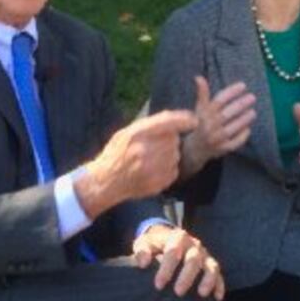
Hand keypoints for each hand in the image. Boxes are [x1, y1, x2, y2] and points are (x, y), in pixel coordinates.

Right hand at [76, 110, 196, 218]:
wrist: (106, 181)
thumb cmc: (116, 153)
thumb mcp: (125, 132)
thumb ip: (148, 124)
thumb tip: (175, 118)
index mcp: (136, 134)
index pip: (167, 122)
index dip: (183, 119)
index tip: (193, 120)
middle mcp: (144, 151)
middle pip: (174, 139)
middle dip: (169, 140)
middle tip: (154, 146)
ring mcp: (152, 169)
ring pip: (175, 155)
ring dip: (169, 155)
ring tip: (152, 159)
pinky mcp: (158, 182)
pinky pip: (174, 170)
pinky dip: (168, 169)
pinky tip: (153, 170)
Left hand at [133, 224, 224, 299]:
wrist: (166, 239)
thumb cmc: (154, 245)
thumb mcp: (144, 243)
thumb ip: (142, 250)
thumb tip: (142, 263)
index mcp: (177, 237)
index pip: (173, 251)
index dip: (166, 268)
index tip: (158, 285)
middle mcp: (193, 244)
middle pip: (193, 259)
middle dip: (186, 276)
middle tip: (178, 292)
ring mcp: (204, 254)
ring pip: (210, 266)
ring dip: (207, 280)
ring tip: (201, 294)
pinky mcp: (211, 264)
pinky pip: (219, 274)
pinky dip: (219, 285)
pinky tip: (217, 298)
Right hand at [183, 76, 255, 174]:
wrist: (194, 149)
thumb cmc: (200, 124)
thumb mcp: (199, 109)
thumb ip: (202, 93)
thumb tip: (198, 77)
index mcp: (203, 114)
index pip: (219, 100)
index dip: (231, 92)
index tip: (243, 85)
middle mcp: (209, 126)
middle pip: (227, 113)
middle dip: (241, 104)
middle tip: (252, 97)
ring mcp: (216, 138)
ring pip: (233, 127)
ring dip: (244, 119)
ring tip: (253, 112)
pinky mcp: (222, 149)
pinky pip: (235, 142)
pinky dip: (243, 135)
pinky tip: (248, 128)